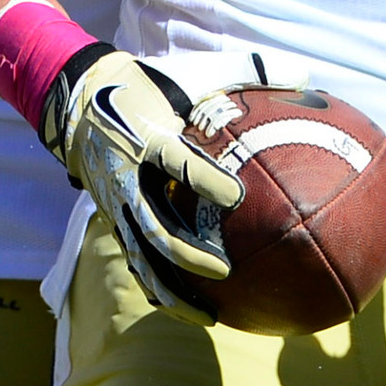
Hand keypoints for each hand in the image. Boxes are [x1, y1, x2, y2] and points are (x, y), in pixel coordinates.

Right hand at [42, 44, 245, 319]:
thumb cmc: (151, 84)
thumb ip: (247, 68)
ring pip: (141, 257)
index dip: (202, 179)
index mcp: (146, 135)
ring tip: (211, 316)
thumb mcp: (191, 70)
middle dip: (187, 252)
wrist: (79, 102)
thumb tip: (307, 70)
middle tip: (227, 269)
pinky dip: (162, 291)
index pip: (174, 161)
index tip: (236, 196)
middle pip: (152, 224)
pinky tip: (196, 313)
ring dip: (172, 290)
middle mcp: (126, 176)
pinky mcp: (114, 222)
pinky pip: (138, 263)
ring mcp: (116, 205)